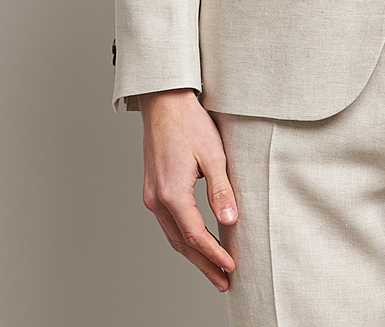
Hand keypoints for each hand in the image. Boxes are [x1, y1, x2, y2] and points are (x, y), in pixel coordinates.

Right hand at [140, 88, 237, 291]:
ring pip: (173, 235)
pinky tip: (196, 242)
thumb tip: (230, 222)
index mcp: (172, 193)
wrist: (165, 102)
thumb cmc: (190, 123)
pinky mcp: (153, 188)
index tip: (232, 268)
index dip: (214, 255)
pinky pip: (169, 223)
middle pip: (181, 243)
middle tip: (223, 282)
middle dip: (203, 265)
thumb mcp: (213, 155)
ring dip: (193, 254)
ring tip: (213, 269)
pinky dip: (184, 237)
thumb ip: (221, 191)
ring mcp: (152, 195)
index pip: (195, 236)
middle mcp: (157, 199)